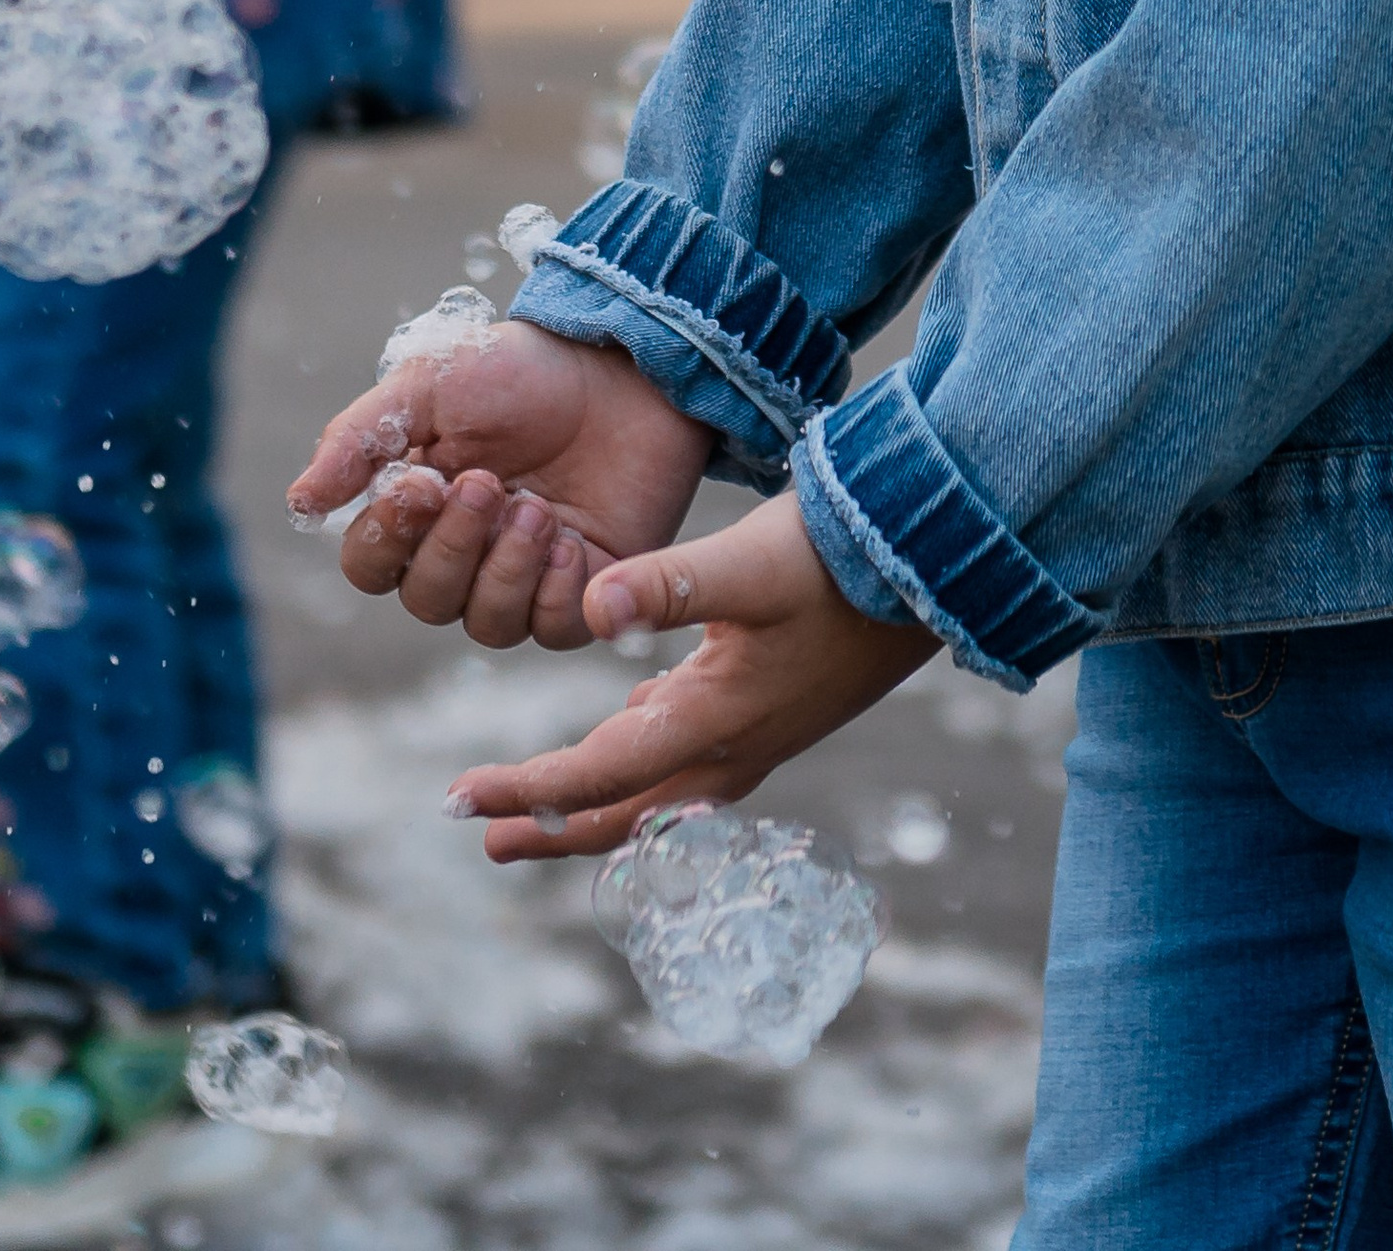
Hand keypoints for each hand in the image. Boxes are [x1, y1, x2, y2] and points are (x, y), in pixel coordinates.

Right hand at [290, 324, 713, 651]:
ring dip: (506, 565)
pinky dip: (556, 591)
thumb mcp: (430, 385)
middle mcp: (464, 553)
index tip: (421, 482)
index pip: (370, 564)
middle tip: (489, 482)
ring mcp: (523, 575)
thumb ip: (360, 439)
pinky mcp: (585, 589)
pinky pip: (551, 630)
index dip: (387, 538)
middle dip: (454, 545)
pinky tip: (571, 542)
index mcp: (417, 508)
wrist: (624, 365)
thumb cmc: (521, 370)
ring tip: (537, 506)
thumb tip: (299, 503)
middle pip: (425, 600)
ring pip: (485, 623)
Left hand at [446, 492, 938, 865]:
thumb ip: (668, 583)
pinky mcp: (774, 711)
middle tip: (483, 834)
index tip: (458, 799)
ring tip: (540, 811)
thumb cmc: (839, 558)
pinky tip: (633, 730)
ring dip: (592, 805)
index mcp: (713, 721)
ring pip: (655, 794)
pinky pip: (689, 765)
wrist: (934, 565)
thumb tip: (591, 606)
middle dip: (549, 824)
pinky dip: (643, 769)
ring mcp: (758, 736)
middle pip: (622, 810)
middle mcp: (732, 748)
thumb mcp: (748, 562)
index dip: (525, 791)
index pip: (597, 776)